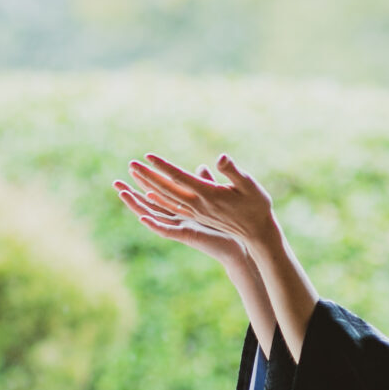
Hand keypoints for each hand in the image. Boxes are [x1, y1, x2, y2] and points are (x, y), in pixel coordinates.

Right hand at [114, 162, 247, 268]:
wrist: (243, 240)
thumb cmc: (232, 220)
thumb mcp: (217, 196)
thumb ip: (206, 182)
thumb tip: (202, 166)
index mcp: (183, 207)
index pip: (159, 192)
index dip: (145, 181)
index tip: (133, 168)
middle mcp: (178, 218)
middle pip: (149, 204)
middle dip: (132, 193)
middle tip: (115, 181)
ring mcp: (180, 227)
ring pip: (153, 216)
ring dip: (137, 205)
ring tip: (122, 193)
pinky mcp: (187, 236)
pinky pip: (166, 230)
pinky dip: (153, 224)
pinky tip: (142, 216)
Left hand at [125, 153, 278, 252]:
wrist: (257, 233)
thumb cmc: (256, 206)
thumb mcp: (249, 185)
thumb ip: (233, 171)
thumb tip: (220, 158)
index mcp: (207, 195)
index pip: (179, 178)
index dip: (163, 167)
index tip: (148, 156)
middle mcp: (196, 206)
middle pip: (166, 189)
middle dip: (148, 176)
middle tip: (131, 164)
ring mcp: (194, 214)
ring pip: (165, 201)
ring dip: (147, 189)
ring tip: (132, 179)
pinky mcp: (196, 218)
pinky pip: (171, 210)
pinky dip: (158, 202)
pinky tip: (150, 196)